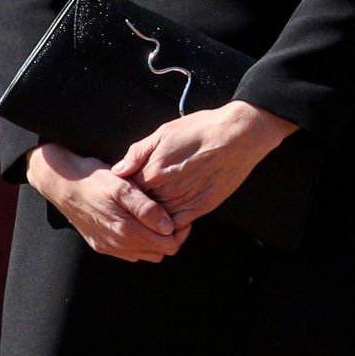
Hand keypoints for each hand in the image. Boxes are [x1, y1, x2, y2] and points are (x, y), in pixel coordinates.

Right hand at [25, 142, 184, 263]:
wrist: (60, 183)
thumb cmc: (92, 179)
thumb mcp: (122, 186)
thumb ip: (145, 208)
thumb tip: (168, 226)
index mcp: (126, 230)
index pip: (168, 245)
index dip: (179, 232)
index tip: (180, 216)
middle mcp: (117, 244)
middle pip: (158, 252)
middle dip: (168, 237)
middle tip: (168, 216)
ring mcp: (108, 246)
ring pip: (144, 254)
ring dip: (152, 240)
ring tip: (152, 218)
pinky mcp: (99, 245)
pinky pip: (128, 252)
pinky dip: (137, 242)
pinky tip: (135, 223)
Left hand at [113, 102, 296, 226]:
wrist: (237, 136)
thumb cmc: (200, 129)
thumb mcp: (164, 132)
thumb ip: (138, 153)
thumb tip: (117, 170)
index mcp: (152, 171)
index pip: (127, 189)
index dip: (125, 189)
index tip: (126, 187)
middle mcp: (165, 190)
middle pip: (140, 207)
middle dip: (136, 205)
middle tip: (136, 202)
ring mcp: (183, 201)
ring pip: (157, 220)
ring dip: (151, 219)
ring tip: (151, 210)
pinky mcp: (200, 209)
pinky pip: (177, 226)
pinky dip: (170, 226)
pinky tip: (168, 217)